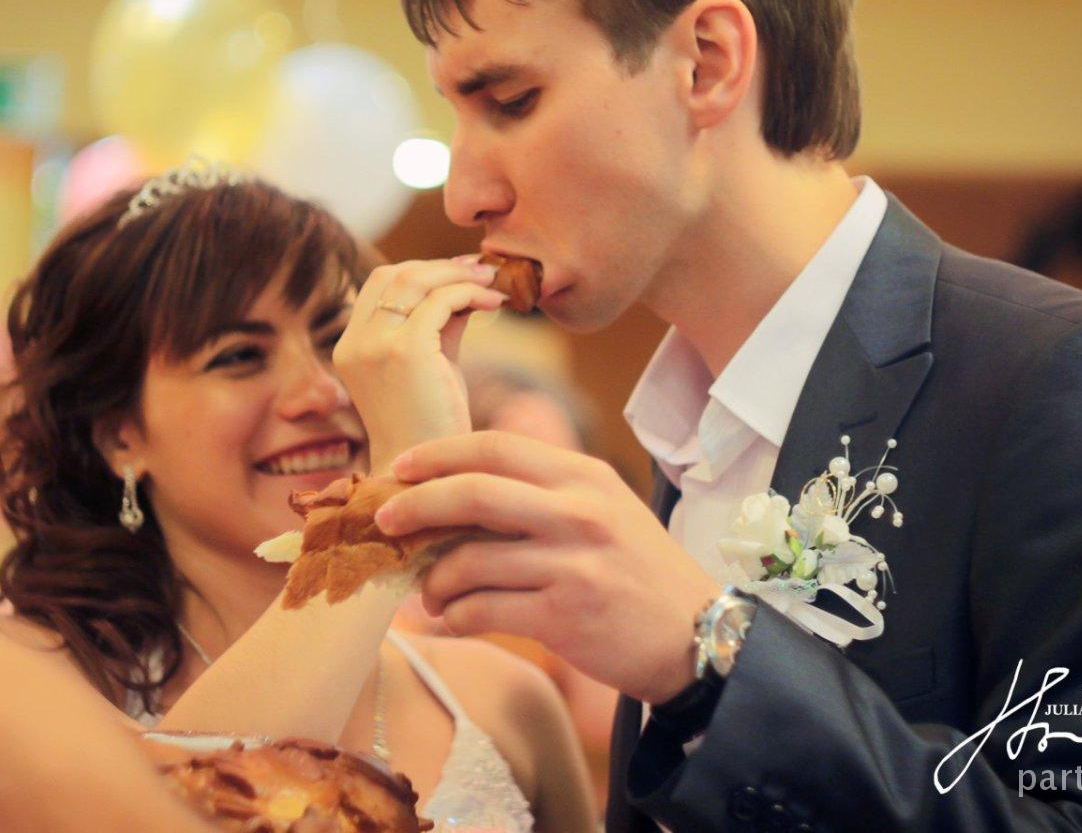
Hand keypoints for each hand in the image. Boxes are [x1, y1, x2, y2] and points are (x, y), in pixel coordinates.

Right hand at [334, 257, 504, 473]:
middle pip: (394, 273)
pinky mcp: (405, 351)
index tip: (459, 272)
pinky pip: (441, 301)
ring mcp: (375, 345)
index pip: (379, 284)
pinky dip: (470, 294)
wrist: (424, 479)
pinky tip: (494, 304)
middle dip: (440, 266)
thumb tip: (465, 286)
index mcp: (350, 346)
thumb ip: (439, 325)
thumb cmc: (431, 427)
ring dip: (459, 275)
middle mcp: (355, 342)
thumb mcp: (429, 366)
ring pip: (416, 280)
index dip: (420, 270)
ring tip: (492, 283)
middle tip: (481, 270)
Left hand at [375, 431, 720, 703]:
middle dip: (415, 505)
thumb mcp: (603, 509)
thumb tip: (455, 491)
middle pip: (473, 492)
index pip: (495, 446)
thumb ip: (542, 492)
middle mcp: (578, 511)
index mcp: (583, 475)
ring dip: (432, 579)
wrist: (697, 636)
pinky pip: (483, 610)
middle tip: (384, 521)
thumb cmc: (638, 571)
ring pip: (469, 559)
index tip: (399, 468)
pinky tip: (451, 619)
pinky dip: (454, 617)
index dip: (438, 454)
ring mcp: (572, 563)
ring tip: (427, 592)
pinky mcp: (565, 616)